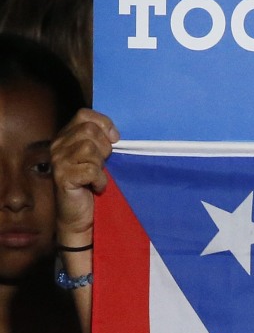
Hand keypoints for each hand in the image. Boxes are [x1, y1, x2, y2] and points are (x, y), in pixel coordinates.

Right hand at [50, 109, 118, 244]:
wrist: (81, 217)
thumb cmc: (91, 186)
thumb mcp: (97, 158)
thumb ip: (100, 142)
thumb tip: (115, 134)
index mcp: (66, 137)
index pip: (84, 115)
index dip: (103, 124)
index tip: (115, 139)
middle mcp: (58, 145)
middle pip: (89, 130)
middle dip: (104, 147)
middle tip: (103, 164)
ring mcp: (58, 161)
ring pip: (88, 148)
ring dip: (100, 165)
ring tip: (97, 176)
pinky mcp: (63, 177)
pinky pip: (90, 169)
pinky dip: (100, 180)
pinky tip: (97, 187)